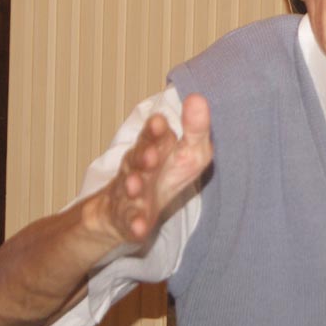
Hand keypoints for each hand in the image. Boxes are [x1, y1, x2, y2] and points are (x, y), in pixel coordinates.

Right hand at [100, 93, 212, 242]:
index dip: (156, 130)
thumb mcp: (190, 151)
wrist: (129, 211)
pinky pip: (130, 221)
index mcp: (155, 147)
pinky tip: (139, 228)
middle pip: (138, 158)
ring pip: (129, 188)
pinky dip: (134, 223)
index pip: (154, 135)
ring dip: (132, 186)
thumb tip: (197, 98)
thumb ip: (195, 128)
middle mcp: (138, 167)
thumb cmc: (166, 174)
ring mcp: (130, 193)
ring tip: (135, 186)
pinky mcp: (128, 219)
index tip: (160, 121)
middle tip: (151, 155)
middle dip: (143, 155)